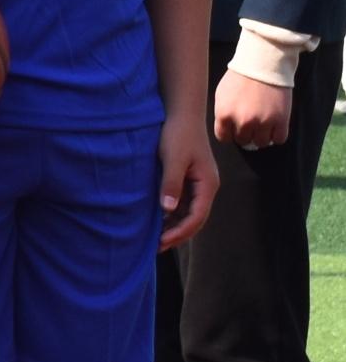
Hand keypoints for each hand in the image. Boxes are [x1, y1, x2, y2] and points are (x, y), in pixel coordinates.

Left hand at [157, 110, 220, 248]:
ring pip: (188, 213)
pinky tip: (156, 221)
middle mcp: (206, 187)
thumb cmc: (178, 134)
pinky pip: (182, 204)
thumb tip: (168, 209)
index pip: (197, 216)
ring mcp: (197, 184)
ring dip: (174, 226)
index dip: (180, 232)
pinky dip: (171, 215)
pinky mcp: (187, 180)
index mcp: (207, 184)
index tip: (162, 242)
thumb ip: (171, 183)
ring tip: (154, 239)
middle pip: (195, 219)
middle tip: (156, 247)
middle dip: (178, 234)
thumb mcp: (173, 158)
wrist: (181, 114)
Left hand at [213, 68, 293, 149]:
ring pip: (261, 143)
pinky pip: (279, 139)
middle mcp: (242, 121)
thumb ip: (222, 114)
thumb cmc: (240, 77)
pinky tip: (274, 127)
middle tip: (250, 124)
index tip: (234, 130)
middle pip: (243, 140)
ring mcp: (263, 122)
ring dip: (261, 136)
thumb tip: (227, 129)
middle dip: (245, 134)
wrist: (263, 64)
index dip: (229, 134)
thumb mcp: (221, 95)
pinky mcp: (281, 120)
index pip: (224, 138)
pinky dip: (276, 136)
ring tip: (262, 125)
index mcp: (224, 115)